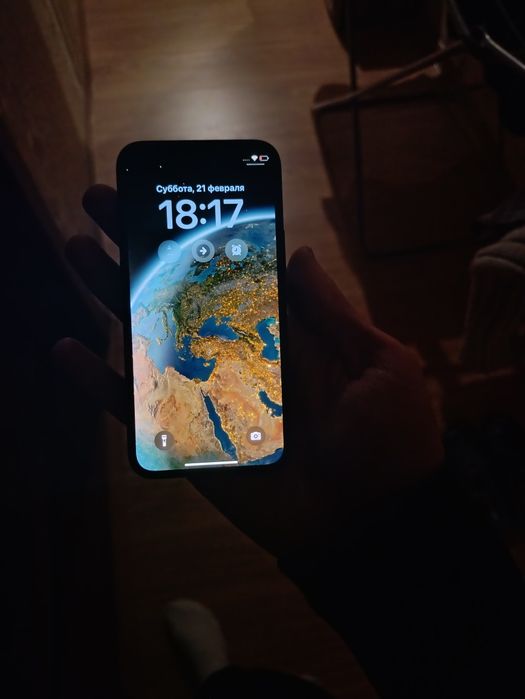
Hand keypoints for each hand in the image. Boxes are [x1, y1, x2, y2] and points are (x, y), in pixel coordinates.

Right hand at [54, 185, 442, 557]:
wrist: (370, 521)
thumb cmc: (387, 440)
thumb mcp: (377, 363)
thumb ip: (334, 312)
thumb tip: (298, 251)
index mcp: (286, 333)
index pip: (232, 275)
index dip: (200, 239)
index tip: (169, 200)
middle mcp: (241, 356)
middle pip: (182, 297)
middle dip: (144, 252)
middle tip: (103, 205)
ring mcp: (211, 395)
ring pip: (153, 340)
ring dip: (114, 298)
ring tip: (77, 252)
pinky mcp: (190, 439)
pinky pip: (140, 409)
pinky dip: (102, 384)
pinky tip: (68, 351)